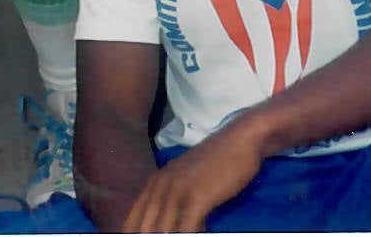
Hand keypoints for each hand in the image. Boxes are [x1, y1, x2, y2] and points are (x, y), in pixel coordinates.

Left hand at [122, 125, 264, 231]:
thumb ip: (173, 205)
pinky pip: (187, 228)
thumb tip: (165, 226)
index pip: (133, 221)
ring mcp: (176, 191)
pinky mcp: (196, 196)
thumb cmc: (215, 167)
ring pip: (163, 231)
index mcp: (153, 186)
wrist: (239, 142)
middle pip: (145, 229)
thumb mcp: (185, 184)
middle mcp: (159, 188)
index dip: (131, 235)